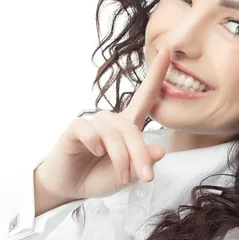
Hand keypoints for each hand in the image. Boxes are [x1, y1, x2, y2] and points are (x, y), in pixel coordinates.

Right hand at [35, 48, 170, 200]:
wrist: (70, 187)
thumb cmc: (99, 176)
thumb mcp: (128, 175)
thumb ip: (143, 163)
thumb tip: (161, 150)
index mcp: (128, 126)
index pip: (145, 97)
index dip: (156, 75)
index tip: (167, 52)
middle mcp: (112, 120)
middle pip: (132, 129)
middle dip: (140, 154)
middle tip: (146, 177)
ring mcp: (94, 123)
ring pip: (113, 134)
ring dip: (121, 158)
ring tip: (121, 177)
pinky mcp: (75, 128)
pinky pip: (88, 129)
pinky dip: (95, 142)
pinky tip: (96, 153)